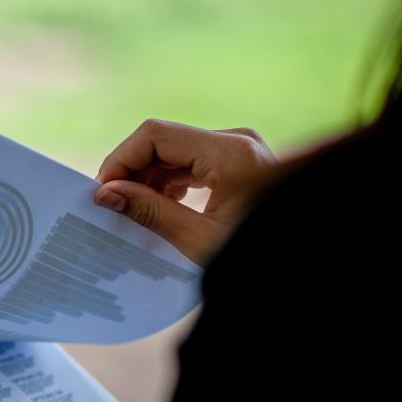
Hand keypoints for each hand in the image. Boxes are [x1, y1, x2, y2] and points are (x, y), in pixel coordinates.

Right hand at [94, 119, 278, 263]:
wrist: (301, 266)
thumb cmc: (258, 257)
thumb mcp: (199, 240)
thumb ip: (151, 212)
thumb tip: (106, 194)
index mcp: (230, 153)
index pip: (155, 136)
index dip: (121, 160)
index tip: (101, 193)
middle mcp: (235, 141)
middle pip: (163, 140)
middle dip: (131, 171)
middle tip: (109, 205)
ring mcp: (238, 150)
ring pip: (174, 151)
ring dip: (148, 178)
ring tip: (133, 211)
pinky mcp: (238, 163)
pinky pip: (191, 162)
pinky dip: (169, 182)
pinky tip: (160, 208)